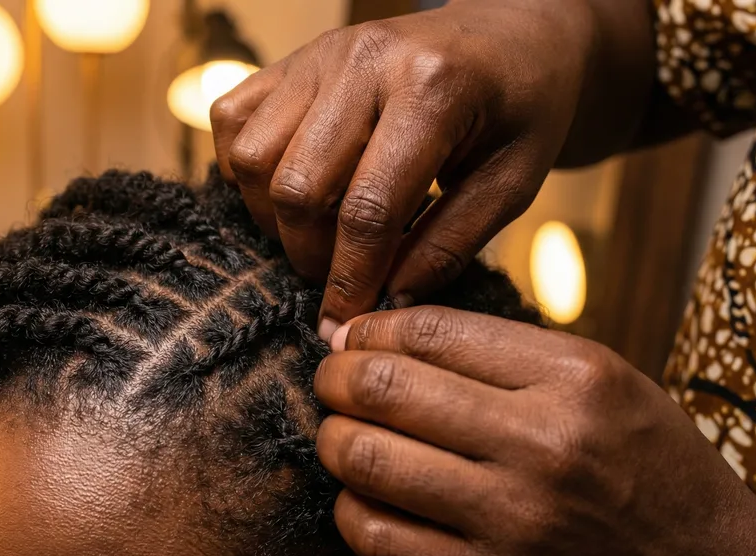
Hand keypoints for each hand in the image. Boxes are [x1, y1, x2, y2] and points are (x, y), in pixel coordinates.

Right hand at [211, 0, 655, 337]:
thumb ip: (450, 244)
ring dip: (272, 215)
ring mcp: (320, 54)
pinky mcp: (294, 58)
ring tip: (317, 234)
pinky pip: (233, 121)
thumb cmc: (522, 110)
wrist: (511, 34)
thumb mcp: (515, 182)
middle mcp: (364, 61)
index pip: (368, 208)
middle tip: (339, 279)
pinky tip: (291, 189)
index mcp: (433, 88)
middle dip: (309, 255)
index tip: (345, 322)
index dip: (351, 279)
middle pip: (297, 187)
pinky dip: (246, 170)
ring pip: (252, 157)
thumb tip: (387, 302)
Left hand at [313, 306, 755, 555]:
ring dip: (333, 439)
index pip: (430, 330)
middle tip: (330, 380)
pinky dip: (350, 508)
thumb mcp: (604, 379)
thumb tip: (380, 332)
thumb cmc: (649, 464)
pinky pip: (377, 537)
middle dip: (334, 376)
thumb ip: (502, 351)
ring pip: (367, 459)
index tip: (351, 336)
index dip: (369, 328)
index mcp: (574, 376)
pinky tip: (363, 494)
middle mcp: (542, 442)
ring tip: (340, 433)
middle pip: (384, 388)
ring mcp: (513, 518)